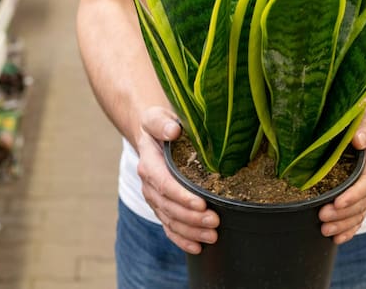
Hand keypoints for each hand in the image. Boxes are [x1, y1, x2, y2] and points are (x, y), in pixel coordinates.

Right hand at [136, 107, 219, 253]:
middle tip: (215, 222)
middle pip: (169, 207)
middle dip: (192, 218)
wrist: (151, 135)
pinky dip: (182, 239)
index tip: (201, 203)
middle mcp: (150, 185)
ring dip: (191, 231)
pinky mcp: (162, 207)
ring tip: (213, 236)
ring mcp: (155, 199)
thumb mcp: (156, 117)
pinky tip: (197, 248)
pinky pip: (169, 227)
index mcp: (149, 164)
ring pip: (170, 220)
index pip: (164, 184)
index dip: (182, 196)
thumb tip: (173, 130)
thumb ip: (161, 122)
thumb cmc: (159, 125)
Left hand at [318, 105, 365, 243]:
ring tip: (325, 230)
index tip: (337, 202)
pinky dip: (349, 228)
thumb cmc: (365, 117)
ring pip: (359, 212)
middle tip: (322, 217)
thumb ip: (365, 128)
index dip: (354, 194)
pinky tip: (337, 239)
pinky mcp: (360, 194)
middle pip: (362, 201)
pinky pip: (358, 215)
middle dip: (343, 213)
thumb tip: (358, 140)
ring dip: (344, 224)